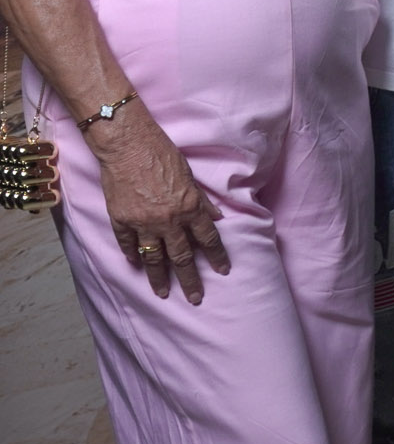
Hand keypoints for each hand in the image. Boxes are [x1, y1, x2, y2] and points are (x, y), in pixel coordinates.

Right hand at [91, 110, 230, 302]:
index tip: (223, 271)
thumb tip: (217, 216)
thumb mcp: (190, 175)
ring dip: (159, 277)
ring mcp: (142, 222)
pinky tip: (136, 265)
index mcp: (189, 207)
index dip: (217, 257)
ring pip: (153, 258)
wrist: (128, 145)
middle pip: (182, 256)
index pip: (208, 239)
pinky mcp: (120, 220)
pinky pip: (128, 244)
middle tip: (195, 298)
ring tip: (163, 293)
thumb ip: (202, 199)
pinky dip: (132, 255)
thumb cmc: (162, 153)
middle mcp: (168, 220)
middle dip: (190, 279)